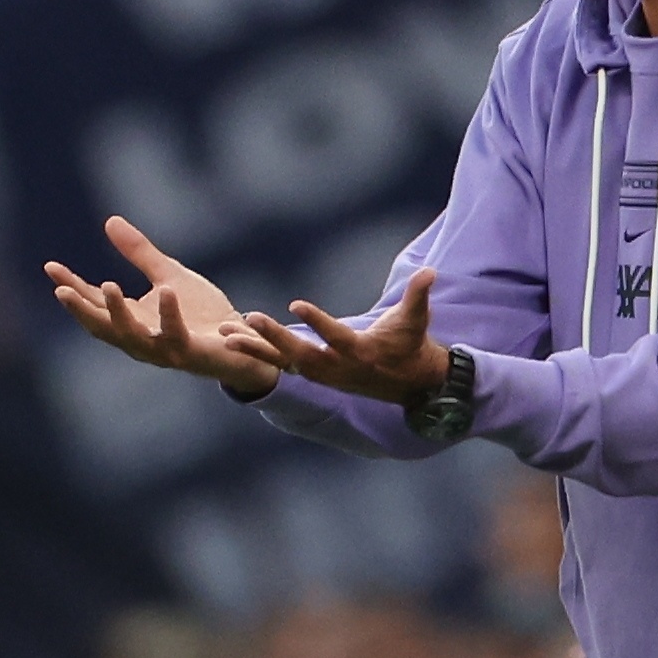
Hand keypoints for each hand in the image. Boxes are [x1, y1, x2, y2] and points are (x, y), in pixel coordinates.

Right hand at [45, 215, 278, 397]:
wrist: (243, 343)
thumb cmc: (202, 313)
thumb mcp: (169, 275)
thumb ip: (140, 253)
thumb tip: (110, 221)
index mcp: (133, 320)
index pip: (95, 303)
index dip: (72, 286)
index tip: (51, 267)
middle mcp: (141, 339)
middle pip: (103, 326)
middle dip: (81, 310)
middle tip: (60, 291)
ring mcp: (164, 349)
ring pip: (133, 336)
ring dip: (118, 313)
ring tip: (107, 285)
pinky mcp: (190, 352)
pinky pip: (176, 334)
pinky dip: (169, 314)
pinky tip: (165, 290)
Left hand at [223, 267, 450, 404]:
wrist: (412, 384)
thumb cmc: (412, 343)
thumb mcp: (417, 319)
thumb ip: (419, 295)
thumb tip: (430, 272)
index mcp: (361, 351)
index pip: (335, 336)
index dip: (317, 321)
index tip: (295, 303)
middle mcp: (338, 368)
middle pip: (301, 354)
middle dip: (274, 338)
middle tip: (250, 318)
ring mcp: (325, 375)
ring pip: (284, 363)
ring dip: (256, 351)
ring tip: (227, 336)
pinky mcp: (317, 375)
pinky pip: (283, 366)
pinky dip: (260, 356)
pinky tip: (236, 343)